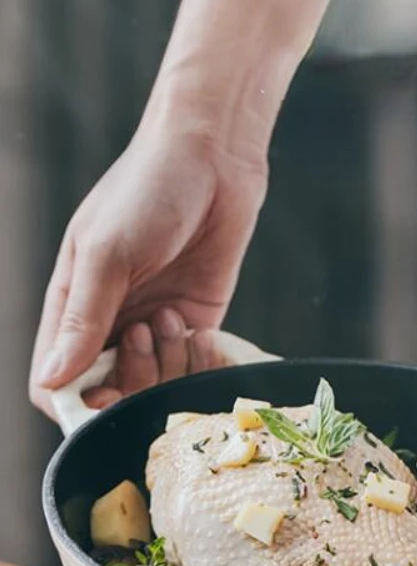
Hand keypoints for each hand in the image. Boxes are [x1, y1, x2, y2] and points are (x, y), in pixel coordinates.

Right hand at [29, 124, 267, 416]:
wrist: (214, 160)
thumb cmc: (147, 191)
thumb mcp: (107, 254)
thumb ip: (82, 319)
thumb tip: (52, 380)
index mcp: (73, 307)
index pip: (58, 382)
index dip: (77, 405)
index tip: (105, 400)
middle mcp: (113, 323)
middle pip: (111, 392)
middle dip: (132, 379)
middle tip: (147, 331)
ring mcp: (156, 326)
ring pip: (157, 385)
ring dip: (169, 364)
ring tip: (174, 315)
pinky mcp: (198, 323)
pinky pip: (196, 368)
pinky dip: (202, 363)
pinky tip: (204, 333)